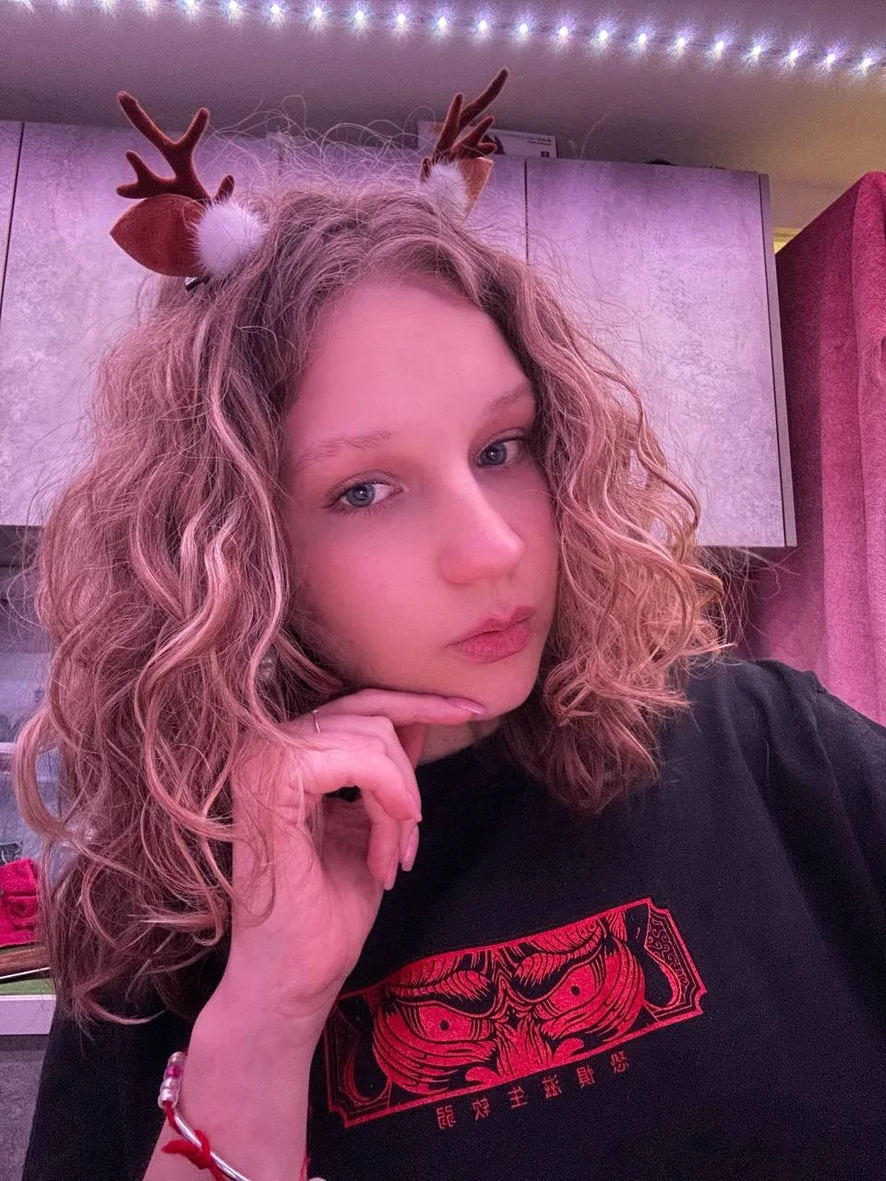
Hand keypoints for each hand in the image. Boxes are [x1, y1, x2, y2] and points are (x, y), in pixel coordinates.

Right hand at [210, 689, 484, 1034]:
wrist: (294, 980)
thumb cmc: (327, 913)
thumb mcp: (371, 824)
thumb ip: (383, 770)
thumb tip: (415, 719)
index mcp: (283, 755)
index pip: (358, 701)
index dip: (418, 702)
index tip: (472, 709)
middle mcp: (263, 748)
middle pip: (369, 708)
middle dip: (413, 768)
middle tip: (416, 832)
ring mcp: (262, 762)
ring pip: (372, 736)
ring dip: (402, 802)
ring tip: (393, 858)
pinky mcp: (272, 787)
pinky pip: (361, 760)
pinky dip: (390, 801)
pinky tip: (387, 849)